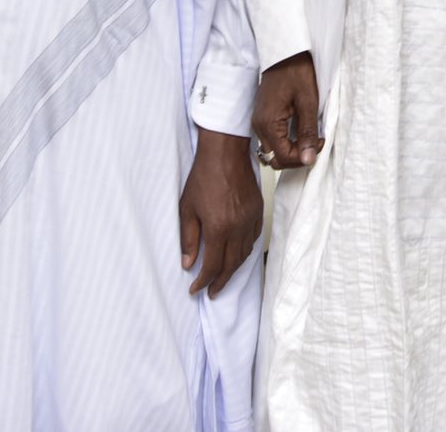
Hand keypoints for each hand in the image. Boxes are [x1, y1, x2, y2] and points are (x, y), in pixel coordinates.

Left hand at [179, 129, 262, 296]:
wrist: (225, 153)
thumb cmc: (203, 177)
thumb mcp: (187, 208)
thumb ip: (188, 238)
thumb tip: (188, 263)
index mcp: (219, 228)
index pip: (213, 265)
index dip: (203, 281)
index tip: (195, 289)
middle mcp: (238, 227)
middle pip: (232, 265)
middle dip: (220, 281)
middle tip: (211, 291)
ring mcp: (251, 219)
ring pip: (245, 254)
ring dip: (234, 268)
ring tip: (223, 276)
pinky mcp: (258, 210)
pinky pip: (254, 238)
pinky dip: (245, 250)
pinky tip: (237, 253)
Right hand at [251, 52, 323, 170]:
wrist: (285, 52)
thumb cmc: (296, 70)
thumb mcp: (308, 101)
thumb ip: (307, 131)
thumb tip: (308, 159)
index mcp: (268, 123)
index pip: (283, 157)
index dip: (303, 157)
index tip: (319, 142)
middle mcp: (259, 126)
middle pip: (275, 158)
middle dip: (297, 157)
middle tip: (315, 141)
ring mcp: (259, 122)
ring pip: (274, 151)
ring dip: (292, 150)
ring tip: (310, 135)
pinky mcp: (263, 117)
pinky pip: (273, 139)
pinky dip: (287, 141)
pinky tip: (301, 129)